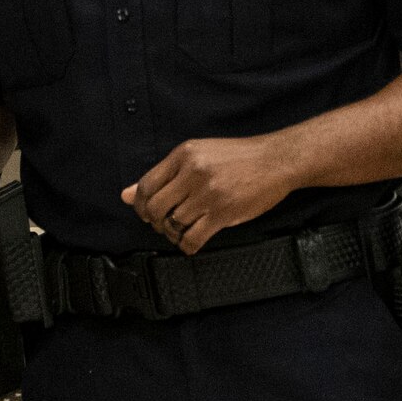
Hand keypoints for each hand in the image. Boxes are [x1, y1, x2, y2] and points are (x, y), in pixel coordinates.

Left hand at [121, 135, 291, 254]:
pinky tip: (192, 241)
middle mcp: (193, 172)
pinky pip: (192, 239)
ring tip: (182, 230)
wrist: (276, 160)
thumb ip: (164, 174)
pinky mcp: (223, 213)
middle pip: (155, 208)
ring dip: (173, 234)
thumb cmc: (238, 157)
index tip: (145, 213)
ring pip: (173, 224)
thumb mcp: (198, 155)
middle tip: (163, 224)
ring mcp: (208, 193)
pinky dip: (187, 246)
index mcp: (184, 154)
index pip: (146, 184)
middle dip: (154, 222)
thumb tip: (125, 195)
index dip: (139, 205)